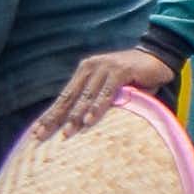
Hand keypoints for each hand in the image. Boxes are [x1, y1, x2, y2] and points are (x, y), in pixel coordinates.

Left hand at [37, 47, 176, 139]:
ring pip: (85, 97)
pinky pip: (106, 93)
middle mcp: (89, 68)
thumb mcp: (111, 89)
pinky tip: (89, 121)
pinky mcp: (120, 71)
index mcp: (83, 72)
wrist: (157, 57)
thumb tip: (82, 124)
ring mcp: (104, 68)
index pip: (64, 97)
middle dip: (54, 118)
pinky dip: (97, 108)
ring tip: (66, 134)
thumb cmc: (133, 78)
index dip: (50, 114)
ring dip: (75, 117)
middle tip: (41, 136)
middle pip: (68, 97)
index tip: (36, 131)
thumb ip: (97, 101)